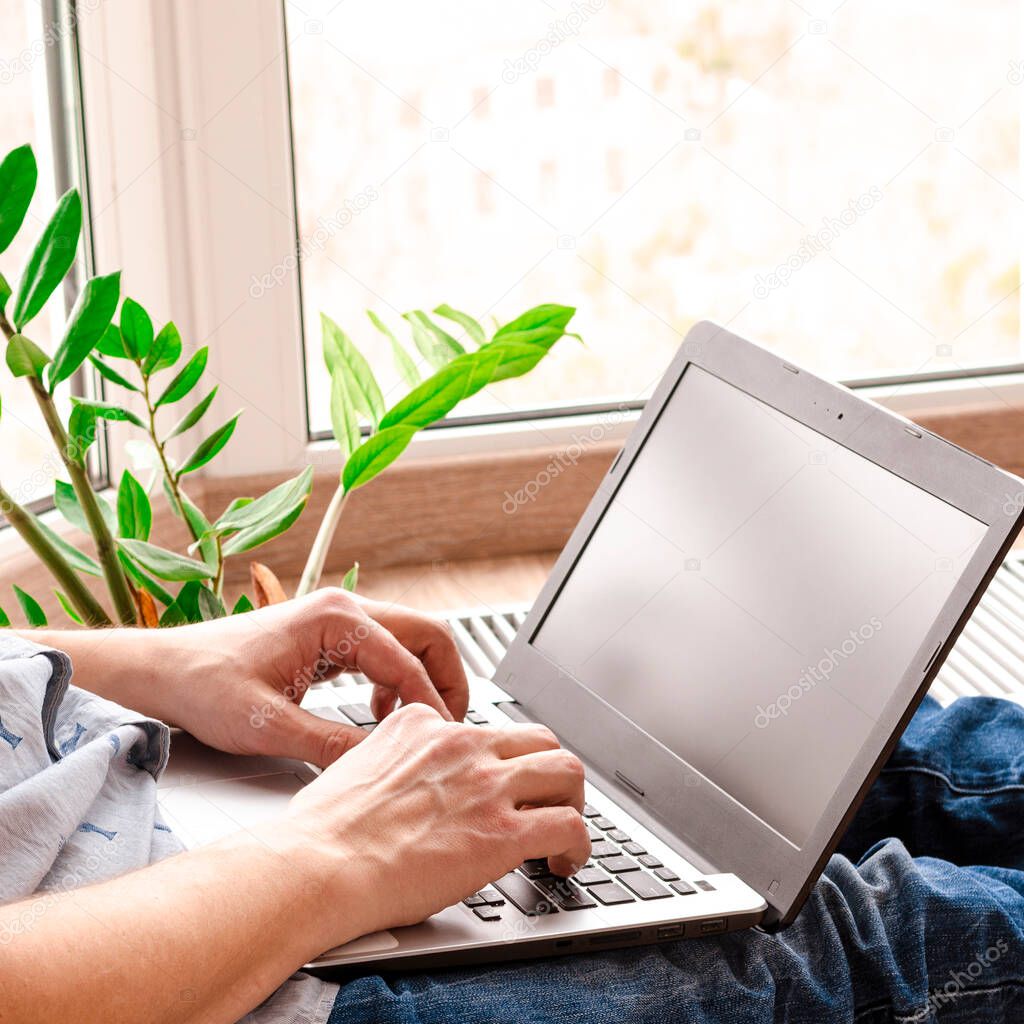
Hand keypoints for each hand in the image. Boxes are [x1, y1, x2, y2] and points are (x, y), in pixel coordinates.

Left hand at [131, 589, 469, 765]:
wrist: (164, 670)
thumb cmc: (203, 684)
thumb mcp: (268, 726)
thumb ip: (330, 745)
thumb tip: (380, 765)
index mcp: (335, 619)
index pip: (409, 660)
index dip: (431, 704)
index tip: (441, 740)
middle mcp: (344, 609)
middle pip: (426, 634)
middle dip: (446, 679)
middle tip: (449, 726)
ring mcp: (338, 619)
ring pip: (410, 640)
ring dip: (423, 679)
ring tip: (420, 725)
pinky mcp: (329, 636)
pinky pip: (384, 651)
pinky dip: (397, 680)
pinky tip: (381, 713)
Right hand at [286, 703, 590, 945]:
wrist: (317, 865)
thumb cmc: (321, 831)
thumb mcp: (353, 764)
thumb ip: (388, 760)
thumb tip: (392, 780)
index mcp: (424, 726)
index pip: (484, 730)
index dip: (498, 762)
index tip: (499, 787)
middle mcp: (462, 745)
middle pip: (539, 738)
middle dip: (549, 772)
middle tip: (546, 802)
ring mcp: (486, 785)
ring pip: (566, 771)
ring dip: (573, 802)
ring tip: (564, 831)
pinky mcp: (503, 832)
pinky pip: (570, 825)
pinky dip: (579, 845)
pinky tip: (565, 862)